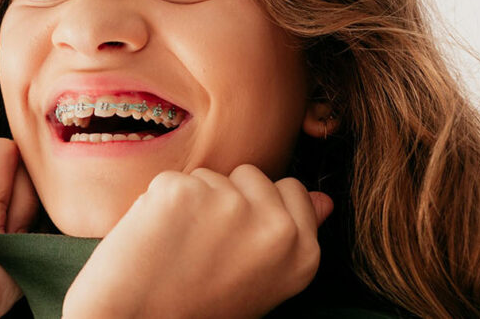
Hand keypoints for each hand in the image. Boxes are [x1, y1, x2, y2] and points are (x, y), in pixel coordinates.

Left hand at [62, 164, 332, 318]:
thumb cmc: (198, 310)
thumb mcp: (263, 283)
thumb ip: (293, 239)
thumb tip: (323, 200)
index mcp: (302, 253)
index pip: (293, 189)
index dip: (261, 207)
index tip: (240, 238)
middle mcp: (274, 227)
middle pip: (252, 175)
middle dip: (228, 198)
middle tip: (207, 249)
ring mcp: (228, 204)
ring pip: (211, 176)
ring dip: (192, 202)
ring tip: (179, 249)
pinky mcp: (182, 191)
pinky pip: (173, 179)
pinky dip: (159, 203)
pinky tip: (155, 240)